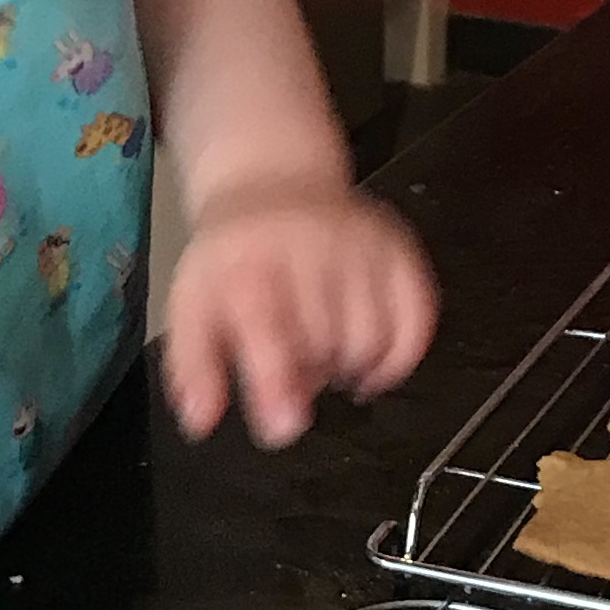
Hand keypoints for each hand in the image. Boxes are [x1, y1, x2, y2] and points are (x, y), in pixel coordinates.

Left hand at [163, 185, 437, 445]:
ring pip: (371, 339)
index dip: (277, 382)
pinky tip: (372, 362)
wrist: (273, 182)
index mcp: (250, 263)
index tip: (283, 427)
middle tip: (292, 367)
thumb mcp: (191, 305)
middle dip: (308, 377)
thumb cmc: (233, 257)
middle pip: (324, 345)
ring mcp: (362, 245)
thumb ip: (193, 366)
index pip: (269, 326)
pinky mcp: (398, 249)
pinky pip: (417, 319)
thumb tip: (201, 420)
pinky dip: (400, 356)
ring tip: (324, 354)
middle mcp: (311, 247)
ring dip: (350, 368)